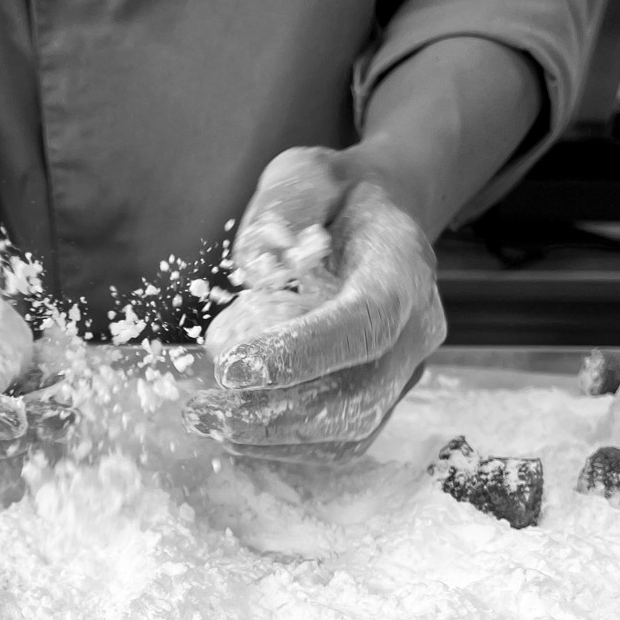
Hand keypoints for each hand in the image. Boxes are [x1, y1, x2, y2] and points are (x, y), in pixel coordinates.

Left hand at [183, 147, 446, 461]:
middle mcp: (416, 330)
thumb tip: (257, 269)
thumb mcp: (306, 175)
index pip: (362, 323)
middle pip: (357, 396)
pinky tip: (234, 431)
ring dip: (271, 438)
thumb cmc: (336, 199)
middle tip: (203, 412)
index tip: (231, 369)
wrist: (380, 222)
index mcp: (404, 270)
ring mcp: (404, 370)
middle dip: (273, 415)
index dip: (300, 354)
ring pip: (348, 430)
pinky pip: (340, 439)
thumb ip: (284, 211)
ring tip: (207, 422)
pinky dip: (285, 444)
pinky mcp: (382, 395)